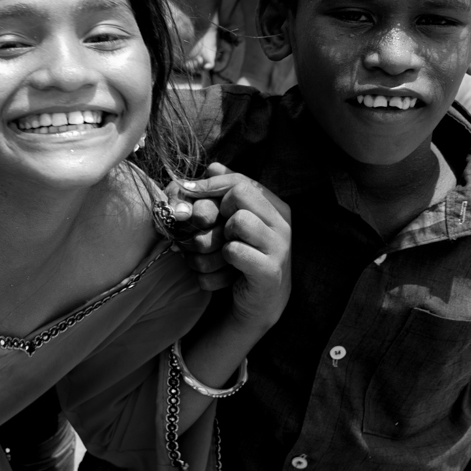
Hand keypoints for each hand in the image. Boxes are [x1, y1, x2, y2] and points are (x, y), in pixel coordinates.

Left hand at [162, 164, 291, 330]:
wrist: (257, 304)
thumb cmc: (241, 259)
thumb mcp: (232, 225)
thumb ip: (224, 195)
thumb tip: (213, 166)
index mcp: (275, 208)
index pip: (241, 181)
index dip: (211, 185)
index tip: (187, 191)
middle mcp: (282, 224)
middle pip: (239, 194)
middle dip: (216, 212)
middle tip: (211, 231)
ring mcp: (279, 247)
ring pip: (237, 221)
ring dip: (217, 239)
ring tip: (217, 253)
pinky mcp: (269, 271)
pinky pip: (233, 251)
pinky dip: (220, 261)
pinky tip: (224, 270)